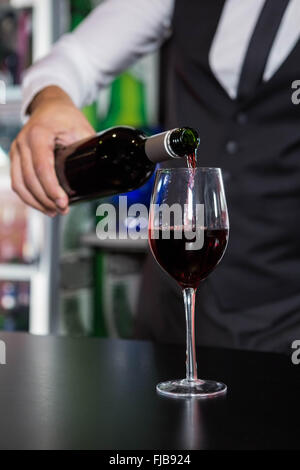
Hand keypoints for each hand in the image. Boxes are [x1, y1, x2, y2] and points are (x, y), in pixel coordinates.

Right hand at [10, 86, 95, 215]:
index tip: (63, 203)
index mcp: (38, 134)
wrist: (50, 105)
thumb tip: (106, 172)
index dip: (52, 189)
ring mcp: (16, 149)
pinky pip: (17, 181)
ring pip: (20, 184)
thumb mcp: (81, 129)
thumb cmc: (67, 116)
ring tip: (53, 212)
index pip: (42, 167)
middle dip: (46, 199)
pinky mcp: (16, 157)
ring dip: (36, 202)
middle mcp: (23, 142)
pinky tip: (41, 205)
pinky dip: (28, 196)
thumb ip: (89, 149)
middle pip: (30, 179)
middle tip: (62, 210)